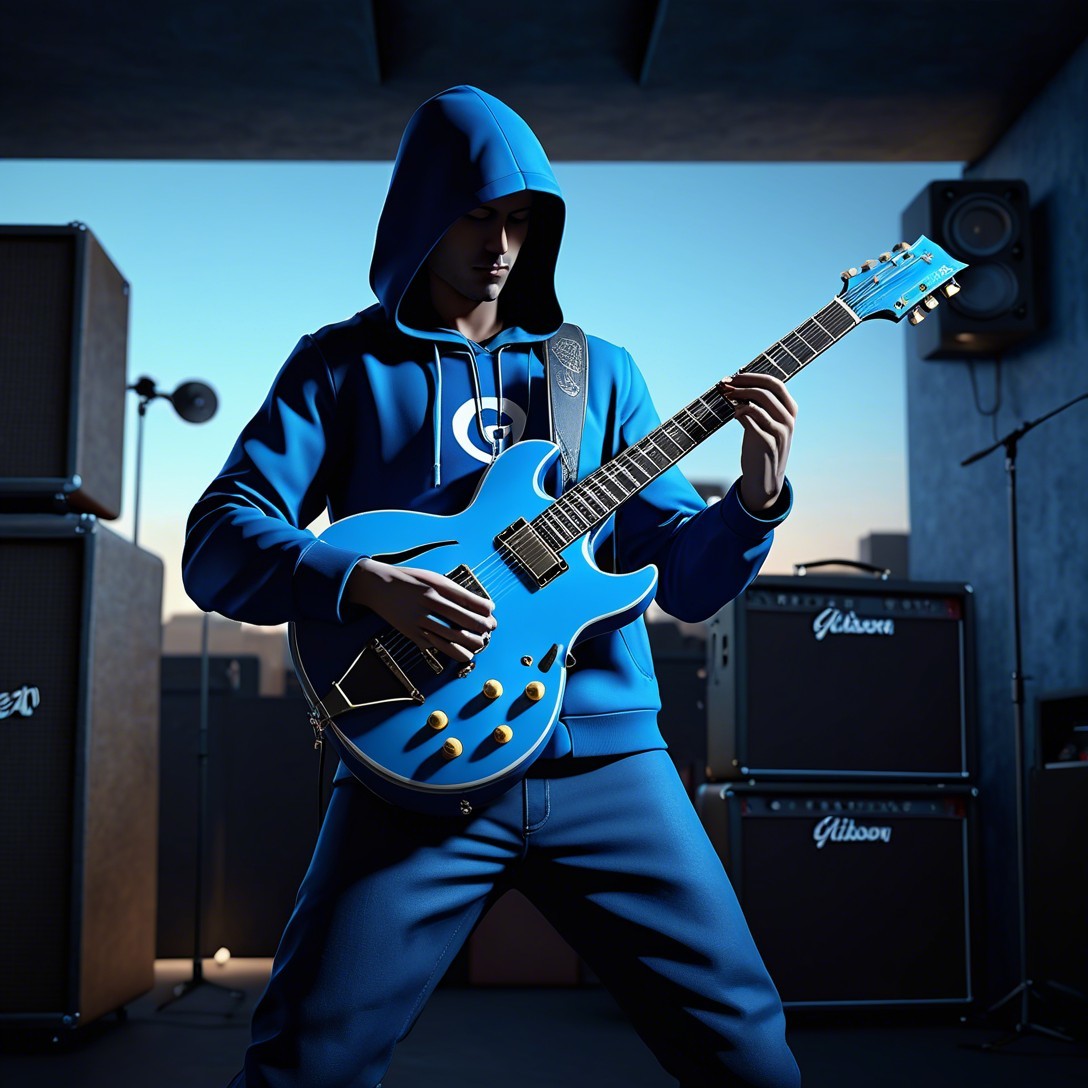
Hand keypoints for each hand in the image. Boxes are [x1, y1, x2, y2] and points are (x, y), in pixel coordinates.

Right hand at [346, 559, 495, 662]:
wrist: (379, 586)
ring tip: (481, 642)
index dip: (484, 608)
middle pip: (463, 619)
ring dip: (472, 642)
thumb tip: (478, 605)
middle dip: (482, 626)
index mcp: (436, 586)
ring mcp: (420, 620)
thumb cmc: (409, 581)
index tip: (491, 611)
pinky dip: (455, 651)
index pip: (468, 600)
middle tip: (490, 628)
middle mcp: (429, 602)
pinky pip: (438, 646)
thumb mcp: (433, 577)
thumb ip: (454, 591)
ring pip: (453, 637)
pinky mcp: (413, 634)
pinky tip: (465, 652)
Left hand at [718, 372, 796, 512]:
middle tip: (725, 384)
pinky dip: (737, 413)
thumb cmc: (762, 446)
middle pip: (765, 391)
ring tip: (724, 396)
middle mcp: (788, 420)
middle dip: (743, 384)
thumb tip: (738, 386)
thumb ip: (761, 406)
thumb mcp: (768, 424)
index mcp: (790, 411)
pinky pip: (749, 421)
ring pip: (756, 404)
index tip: (735, 376)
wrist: (765, 478)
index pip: (775, 384)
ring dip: (737, 397)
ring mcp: (779, 432)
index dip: (753, 377)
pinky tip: (730, 413)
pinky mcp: (766, 443)